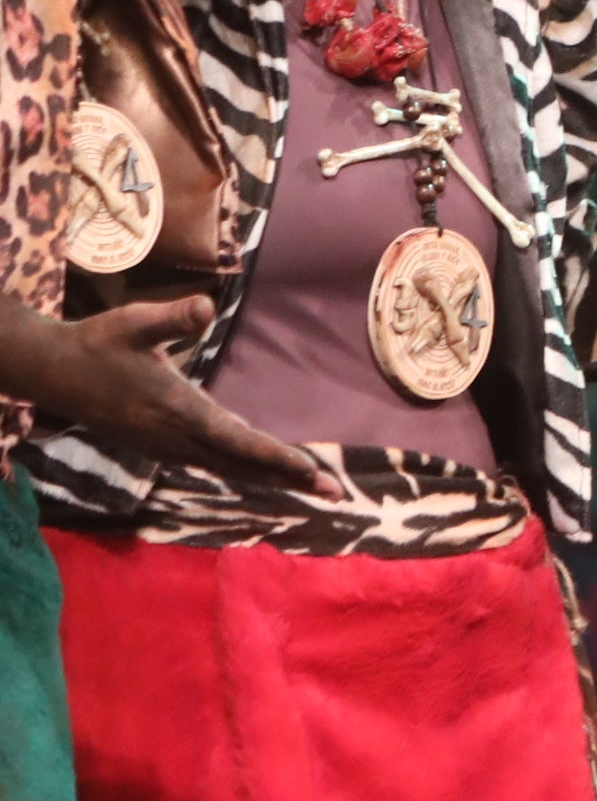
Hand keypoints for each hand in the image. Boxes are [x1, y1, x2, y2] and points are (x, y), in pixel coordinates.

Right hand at [0, 294, 337, 488]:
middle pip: (244, 466)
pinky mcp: (163, 450)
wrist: (55, 373)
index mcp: (177, 410)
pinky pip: (216, 468)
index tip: (311, 470)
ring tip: (317, 491)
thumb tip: (205, 306)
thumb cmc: (98, 342)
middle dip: (291, 480)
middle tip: (338, 494)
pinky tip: (271, 480)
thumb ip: (171, 317)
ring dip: (274, 482)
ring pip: (231, 472)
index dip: (275, 457)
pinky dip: (249, 475)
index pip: (236, 440)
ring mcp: (169, 449)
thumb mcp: (133, 322)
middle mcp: (177, 438)